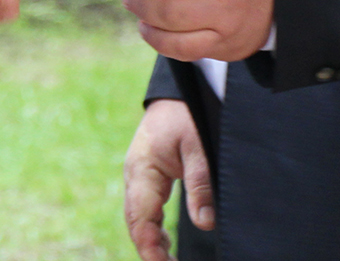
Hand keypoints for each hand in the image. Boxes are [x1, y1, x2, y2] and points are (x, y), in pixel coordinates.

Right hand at [125, 98, 212, 260]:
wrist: (177, 93)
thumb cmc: (186, 113)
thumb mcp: (198, 145)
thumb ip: (200, 183)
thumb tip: (205, 223)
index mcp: (142, 169)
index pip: (140, 218)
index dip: (150, 247)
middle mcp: (134, 175)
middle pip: (135, 223)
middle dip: (149, 250)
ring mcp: (138, 176)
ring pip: (138, 218)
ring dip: (150, 241)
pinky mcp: (146, 177)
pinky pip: (144, 209)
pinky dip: (152, 228)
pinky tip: (164, 243)